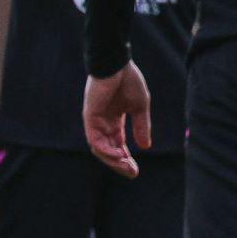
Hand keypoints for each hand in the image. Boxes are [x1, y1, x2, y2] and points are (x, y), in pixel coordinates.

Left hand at [84, 63, 150, 178]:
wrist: (117, 64)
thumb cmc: (128, 80)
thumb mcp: (140, 107)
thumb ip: (141, 126)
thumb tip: (146, 147)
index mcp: (114, 121)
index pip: (118, 145)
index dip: (126, 159)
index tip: (136, 170)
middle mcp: (103, 124)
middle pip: (109, 151)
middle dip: (120, 164)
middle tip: (132, 173)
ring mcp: (95, 121)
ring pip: (100, 149)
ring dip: (113, 160)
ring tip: (127, 167)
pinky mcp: (90, 117)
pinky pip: (95, 139)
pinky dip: (106, 150)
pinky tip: (119, 155)